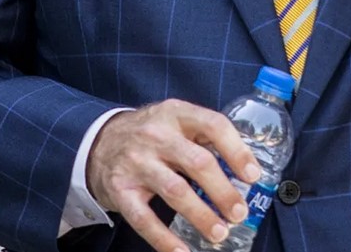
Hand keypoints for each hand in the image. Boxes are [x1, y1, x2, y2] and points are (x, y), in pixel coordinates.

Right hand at [86, 100, 260, 251]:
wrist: (98, 141)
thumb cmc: (150, 134)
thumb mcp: (174, 121)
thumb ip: (203, 137)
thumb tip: (244, 169)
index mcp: (176, 113)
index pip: (213, 125)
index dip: (237, 151)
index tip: (252, 176)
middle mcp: (156, 135)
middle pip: (197, 162)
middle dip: (223, 191)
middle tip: (239, 212)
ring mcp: (137, 162)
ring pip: (175, 191)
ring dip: (201, 216)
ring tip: (220, 232)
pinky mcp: (121, 189)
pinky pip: (144, 218)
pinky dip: (164, 239)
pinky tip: (182, 251)